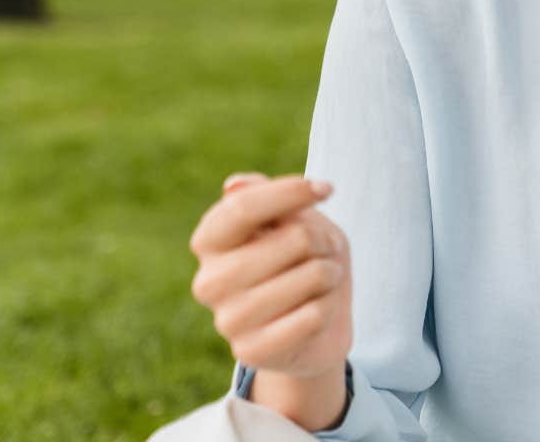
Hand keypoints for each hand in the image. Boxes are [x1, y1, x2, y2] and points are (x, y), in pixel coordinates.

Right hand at [189, 172, 352, 428]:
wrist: (316, 327)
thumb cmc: (302, 261)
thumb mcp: (294, 219)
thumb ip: (268, 198)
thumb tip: (234, 185)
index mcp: (210, 241)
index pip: (244, 205)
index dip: (293, 191)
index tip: (327, 189)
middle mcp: (208, 281)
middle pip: (293, 238)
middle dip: (323, 240)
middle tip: (322, 252)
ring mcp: (227, 320)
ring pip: (312, 275)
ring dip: (331, 274)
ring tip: (320, 282)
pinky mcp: (250, 353)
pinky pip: (314, 316)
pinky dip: (328, 308)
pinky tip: (315, 313)